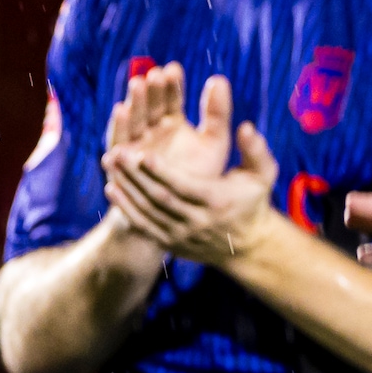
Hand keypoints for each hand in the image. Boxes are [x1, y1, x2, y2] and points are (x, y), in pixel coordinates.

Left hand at [102, 74, 284, 265]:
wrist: (248, 245)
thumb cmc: (254, 200)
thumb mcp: (263, 174)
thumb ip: (255, 150)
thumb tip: (246, 127)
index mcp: (218, 201)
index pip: (185, 186)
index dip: (163, 172)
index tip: (144, 154)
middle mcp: (197, 221)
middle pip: (160, 197)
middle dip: (136, 175)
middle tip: (116, 152)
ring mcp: (181, 235)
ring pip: (147, 211)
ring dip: (126, 188)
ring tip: (109, 164)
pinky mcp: (170, 243)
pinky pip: (143, 225)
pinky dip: (126, 208)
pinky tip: (112, 188)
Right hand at [105, 62, 228, 175]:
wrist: (185, 212)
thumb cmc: (202, 175)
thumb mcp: (215, 141)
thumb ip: (218, 112)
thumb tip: (219, 78)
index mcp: (173, 123)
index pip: (171, 99)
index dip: (172, 84)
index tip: (174, 69)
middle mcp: (151, 131)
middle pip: (149, 106)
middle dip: (151, 89)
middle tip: (154, 74)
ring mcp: (135, 145)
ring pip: (134, 120)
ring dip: (134, 102)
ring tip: (138, 85)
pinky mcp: (123, 162)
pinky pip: (120, 141)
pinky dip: (119, 126)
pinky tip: (121, 111)